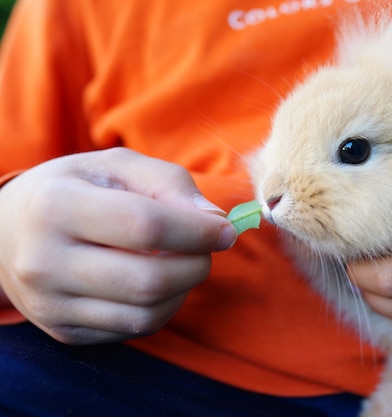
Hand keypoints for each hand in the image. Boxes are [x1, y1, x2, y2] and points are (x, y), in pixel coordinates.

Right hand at [0, 148, 236, 343]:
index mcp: (56, 206)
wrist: (9, 232)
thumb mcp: (115, 166)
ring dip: (183, 290)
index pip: (146, 226)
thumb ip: (168, 182)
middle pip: (148, 281)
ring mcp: (50, 305)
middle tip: (206, 248)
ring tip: (181, 262)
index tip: (226, 229)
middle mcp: (44, 262)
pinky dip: (163, 307)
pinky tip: (158, 282)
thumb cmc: (75, 190)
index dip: (198, 231)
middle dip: (197, 265)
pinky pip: (134, 329)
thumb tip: (215, 219)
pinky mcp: (63, 331)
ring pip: (146, 315)